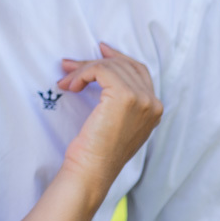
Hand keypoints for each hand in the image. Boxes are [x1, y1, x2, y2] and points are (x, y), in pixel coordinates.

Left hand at [57, 43, 162, 197]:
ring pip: (110, 66)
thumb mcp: (114, 122)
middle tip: (68, 65)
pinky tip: (71, 86)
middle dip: (93, 62)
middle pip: (124, 66)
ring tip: (65, 81)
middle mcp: (153, 103)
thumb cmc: (96, 151)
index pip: (139, 71)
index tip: (100, 50)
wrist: (91, 170)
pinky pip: (101, 70)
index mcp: (154, 110)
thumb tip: (98, 69)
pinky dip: (82, 73)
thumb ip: (118, 100)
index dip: (118, 57)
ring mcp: (142, 99)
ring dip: (83, 70)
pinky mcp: (125, 96)